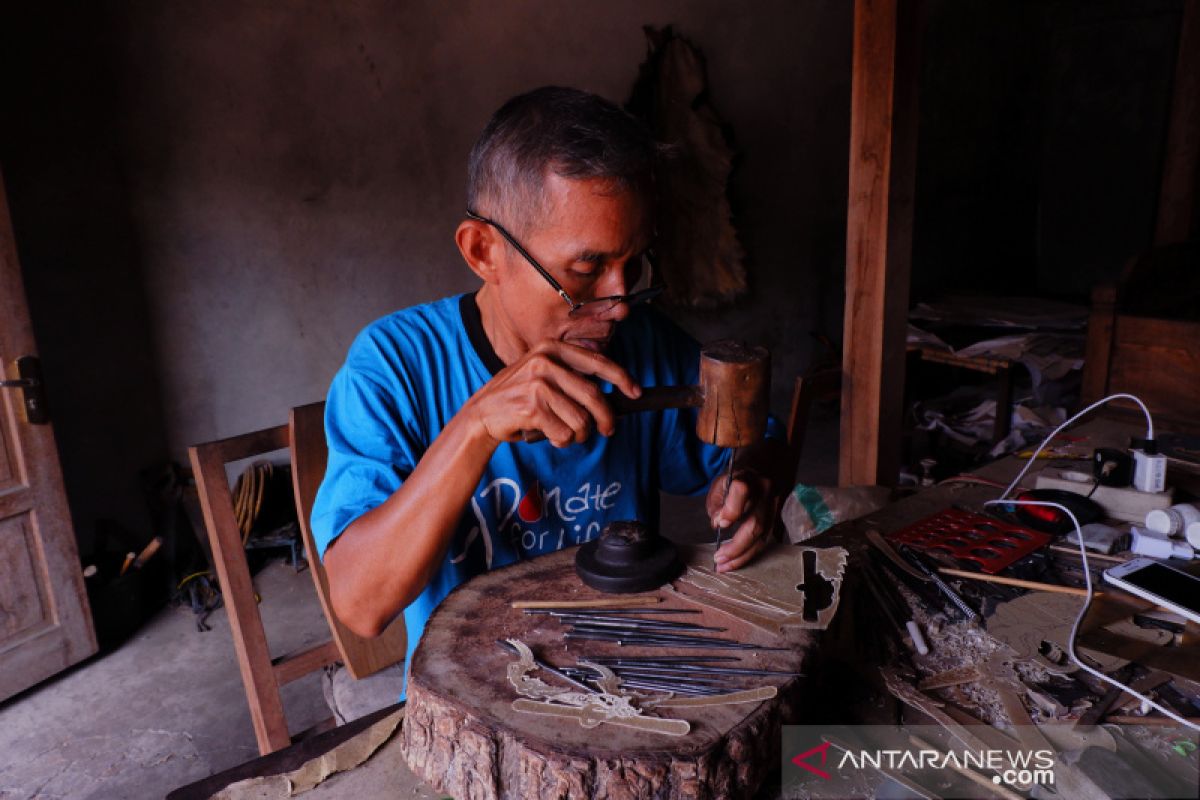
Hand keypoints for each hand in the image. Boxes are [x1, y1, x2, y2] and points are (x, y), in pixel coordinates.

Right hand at [463, 340, 641, 447]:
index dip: (621, 378)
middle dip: (606, 418)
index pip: (596, 362)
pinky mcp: (532, 407)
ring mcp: (538, 384)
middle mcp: (545, 362)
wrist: (482, 414)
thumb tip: (608, 393)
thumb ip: (570, 375)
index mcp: (551, 348)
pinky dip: (562, 440)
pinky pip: (565, 432)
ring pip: (581, 419)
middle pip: (594, 396)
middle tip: (608, 430)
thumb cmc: (517, 397)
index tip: (636, 391)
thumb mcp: (541, 373)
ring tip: (565, 433)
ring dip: (579, 434)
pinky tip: (550, 436)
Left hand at [706, 466, 774, 571]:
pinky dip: (751, 552)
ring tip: (725, 565)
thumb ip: (717, 504)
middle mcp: (766, 490)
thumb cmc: (735, 478)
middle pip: (755, 523)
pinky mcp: (779, 516)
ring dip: (743, 555)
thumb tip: (720, 524)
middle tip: (719, 559)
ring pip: (763, 536)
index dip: (732, 509)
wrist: (760, 468)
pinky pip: (767, 539)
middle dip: (736, 547)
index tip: (721, 524)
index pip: (742, 490)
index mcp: (748, 477)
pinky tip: (737, 560)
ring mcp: (776, 505)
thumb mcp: (719, 484)